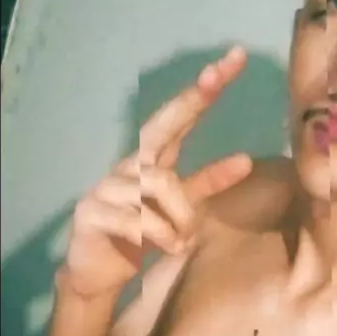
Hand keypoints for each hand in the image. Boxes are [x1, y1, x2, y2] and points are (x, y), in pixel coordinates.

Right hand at [65, 46, 251, 295]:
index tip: (233, 60)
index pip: (178, 119)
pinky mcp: (90, 212)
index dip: (202, 91)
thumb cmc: (141, 237)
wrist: (97, 275)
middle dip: (191, 100)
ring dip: (181, 219)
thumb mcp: (180, 209)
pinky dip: (160, 235)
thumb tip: (246, 160)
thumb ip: (206, 185)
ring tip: (182, 242)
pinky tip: (168, 248)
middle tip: (217, 76)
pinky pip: (138, 218)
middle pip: (160, 128)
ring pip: (159, 185)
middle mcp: (128, 166)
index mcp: (150, 161)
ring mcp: (106, 186)